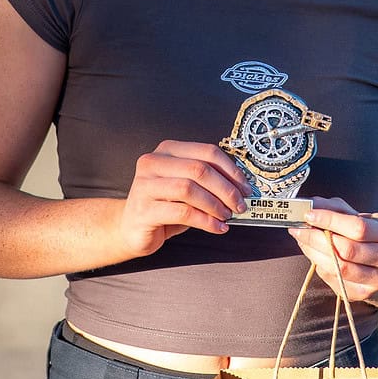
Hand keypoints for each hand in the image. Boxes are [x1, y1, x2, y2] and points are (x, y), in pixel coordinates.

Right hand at [118, 141, 250, 256]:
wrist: (131, 228)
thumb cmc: (164, 205)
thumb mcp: (186, 187)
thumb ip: (207, 181)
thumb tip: (241, 187)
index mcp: (167, 150)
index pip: (206, 152)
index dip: (231, 169)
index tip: (246, 186)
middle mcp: (153, 162)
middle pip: (199, 169)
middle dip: (226, 188)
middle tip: (240, 204)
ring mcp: (145, 185)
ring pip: (190, 189)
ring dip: (215, 205)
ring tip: (227, 216)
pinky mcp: (143, 209)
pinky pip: (182, 213)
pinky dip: (206, 221)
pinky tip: (217, 227)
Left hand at [288, 197, 377, 302]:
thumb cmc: (365, 234)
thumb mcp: (355, 215)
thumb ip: (334, 208)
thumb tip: (312, 204)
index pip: (358, 227)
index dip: (330, 220)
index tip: (308, 214)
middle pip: (347, 250)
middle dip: (316, 237)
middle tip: (298, 228)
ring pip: (339, 268)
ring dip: (314, 252)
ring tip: (302, 239)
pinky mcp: (363, 293)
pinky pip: (335, 280)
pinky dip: (319, 265)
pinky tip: (314, 254)